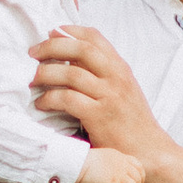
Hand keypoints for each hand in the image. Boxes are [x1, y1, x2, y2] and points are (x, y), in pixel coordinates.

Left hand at [32, 28, 164, 166]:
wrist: (150, 152)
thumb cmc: (131, 123)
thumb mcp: (122, 90)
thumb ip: (102, 73)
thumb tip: (70, 59)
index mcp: (120, 68)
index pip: (95, 37)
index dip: (70, 30)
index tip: (51, 32)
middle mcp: (116, 77)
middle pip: (81, 49)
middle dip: (52, 46)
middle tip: (33, 53)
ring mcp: (109, 96)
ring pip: (71, 73)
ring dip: (46, 73)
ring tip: (33, 80)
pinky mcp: (99, 116)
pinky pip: (67, 99)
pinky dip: (49, 99)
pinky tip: (41, 104)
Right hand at [78, 143, 148, 182]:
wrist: (75, 164)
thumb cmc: (82, 162)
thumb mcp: (102, 158)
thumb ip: (110, 164)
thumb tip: (112, 175)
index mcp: (119, 157)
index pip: (138, 167)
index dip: (140, 178)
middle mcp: (122, 165)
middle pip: (137, 179)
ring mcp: (118, 175)